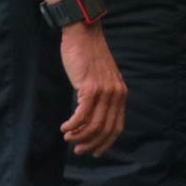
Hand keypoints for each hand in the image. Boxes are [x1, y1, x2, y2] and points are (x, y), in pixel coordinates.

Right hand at [59, 23, 125, 155]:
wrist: (83, 33)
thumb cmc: (88, 55)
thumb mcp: (101, 77)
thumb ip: (102, 95)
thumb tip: (91, 117)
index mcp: (120, 93)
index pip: (117, 127)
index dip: (105, 143)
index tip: (94, 152)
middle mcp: (116, 94)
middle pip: (105, 130)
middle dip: (91, 144)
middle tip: (78, 150)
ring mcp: (104, 91)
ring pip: (93, 125)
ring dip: (79, 136)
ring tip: (68, 138)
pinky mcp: (89, 88)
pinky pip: (81, 115)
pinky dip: (72, 126)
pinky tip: (64, 128)